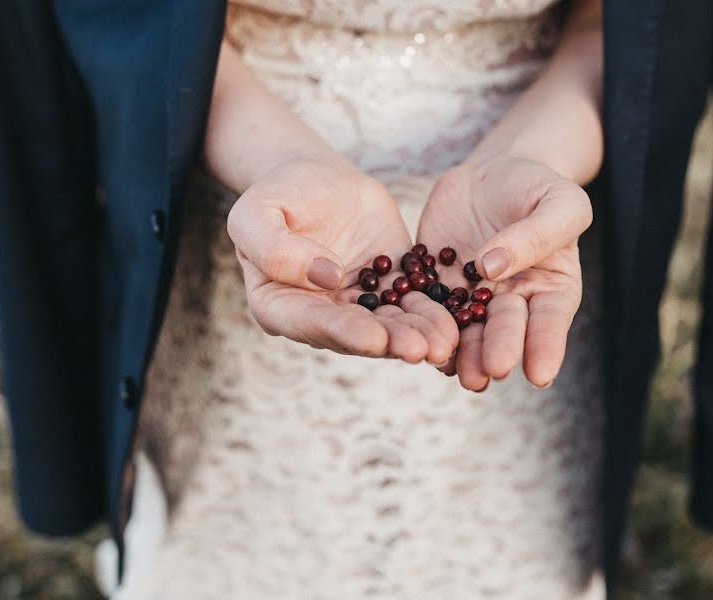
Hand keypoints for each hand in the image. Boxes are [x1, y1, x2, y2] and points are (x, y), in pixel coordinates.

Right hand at [228, 157, 458, 363]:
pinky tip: (457, 320)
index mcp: (279, 305)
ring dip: (417, 336)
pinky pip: (412, 305)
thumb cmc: (277, 194)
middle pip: (356, 335)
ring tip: (444, 342)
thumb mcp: (256, 212)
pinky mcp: (388, 290)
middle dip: (390, 343)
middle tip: (421, 349)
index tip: (375, 338)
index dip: (344, 333)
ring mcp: (357, 307)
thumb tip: (327, 278)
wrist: (316, 179)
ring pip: (389, 327)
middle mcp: (320, 316)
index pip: (311, 324)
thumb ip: (276, 248)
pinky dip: (433, 314)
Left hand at [417, 156, 592, 389]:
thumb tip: (493, 267)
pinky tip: (421, 344)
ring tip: (458, 373)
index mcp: (551, 289)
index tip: (539, 375)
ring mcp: (472, 298)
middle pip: (504, 331)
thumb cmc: (538, 188)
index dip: (545, 348)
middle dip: (498, 352)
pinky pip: (430, 309)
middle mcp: (512, 302)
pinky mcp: (437, 286)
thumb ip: (535, 234)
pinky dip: (425, 327)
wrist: (493, 174)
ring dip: (462, 355)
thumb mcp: (559, 202)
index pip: (550, 321)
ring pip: (467, 332)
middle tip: (492, 371)